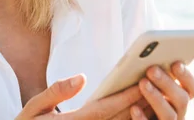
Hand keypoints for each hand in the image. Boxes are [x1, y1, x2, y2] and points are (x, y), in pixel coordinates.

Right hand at [16, 74, 145, 119]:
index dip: (126, 96)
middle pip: (118, 119)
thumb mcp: (34, 108)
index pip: (105, 108)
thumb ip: (56, 91)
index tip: (143, 84)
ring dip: (138, 114)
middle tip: (160, 87)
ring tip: (156, 98)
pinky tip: (139, 113)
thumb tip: (82, 78)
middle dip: (139, 103)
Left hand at [129, 62, 193, 119]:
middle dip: (167, 83)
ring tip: (143, 83)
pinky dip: (143, 118)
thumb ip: (157, 76)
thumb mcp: (152, 86)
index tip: (176, 63)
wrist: (126, 117)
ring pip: (169, 114)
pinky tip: (134, 108)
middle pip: (182, 100)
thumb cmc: (139, 98)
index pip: (193, 88)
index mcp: (180, 99)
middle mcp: (178, 113)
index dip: (187, 77)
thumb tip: (153, 60)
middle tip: (152, 70)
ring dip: (156, 98)